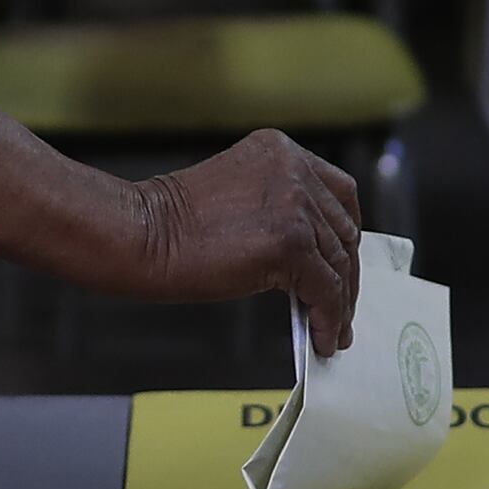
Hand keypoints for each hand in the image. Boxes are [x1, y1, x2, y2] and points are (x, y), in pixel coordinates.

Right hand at [132, 133, 364, 350]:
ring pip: (338, 263)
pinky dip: (328, 318)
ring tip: (332, 331)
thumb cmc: (173, 223)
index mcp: (282, 152)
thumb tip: (312, 259)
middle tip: (341, 308)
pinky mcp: (290, 244)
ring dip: (339, 304)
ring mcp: (295, 206)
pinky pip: (325, 289)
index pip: (340, 194)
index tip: (343, 263)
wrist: (142, 235)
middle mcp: (295, 171)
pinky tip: (321, 336)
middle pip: (344, 231)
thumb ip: (279, 210)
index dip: (346, 235)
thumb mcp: (239, 197)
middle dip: (345, 275)